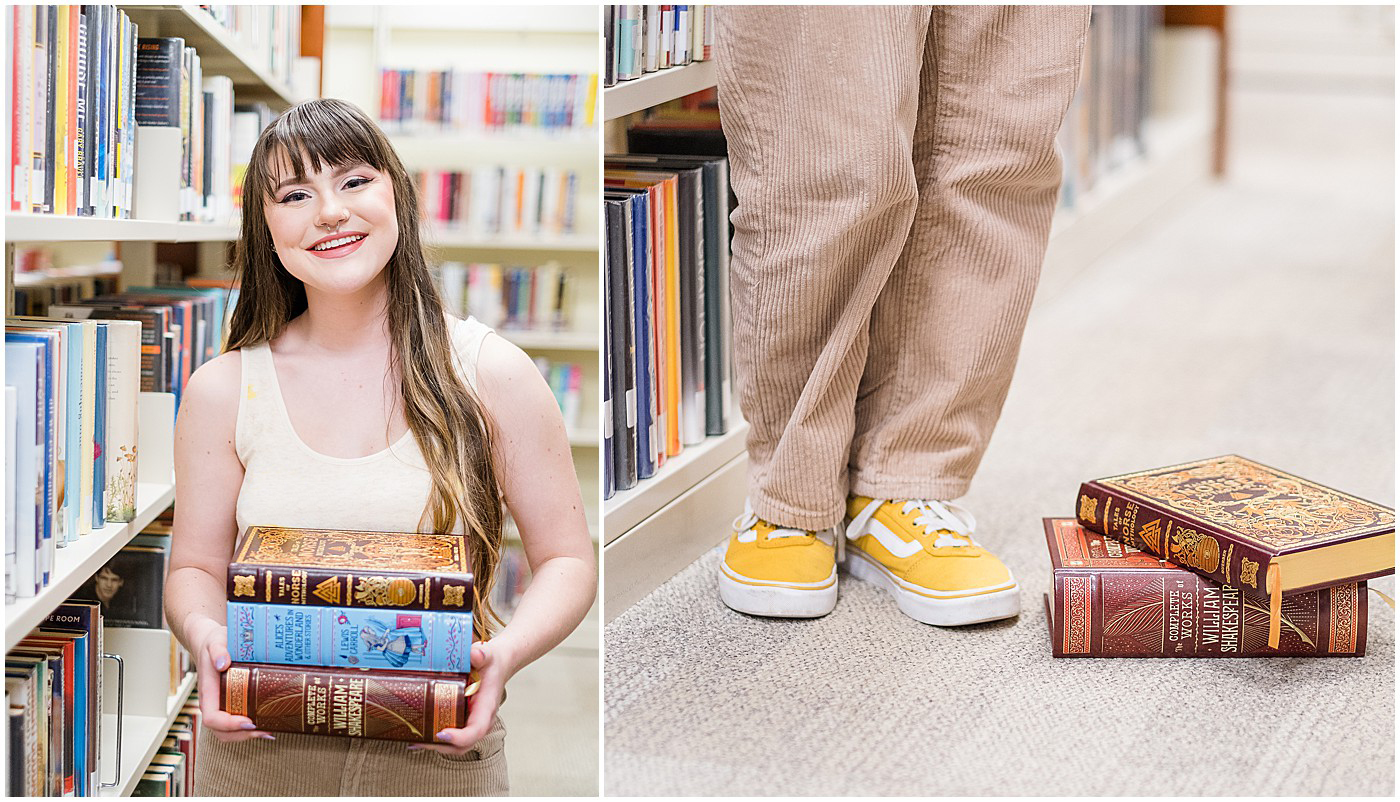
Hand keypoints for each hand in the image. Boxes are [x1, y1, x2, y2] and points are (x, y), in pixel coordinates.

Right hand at [190, 616, 274, 742]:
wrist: (211, 643)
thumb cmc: (214, 643)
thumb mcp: (216, 641)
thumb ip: (218, 650)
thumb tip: (222, 663)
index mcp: (208, 692)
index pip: (212, 718)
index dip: (229, 724)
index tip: (248, 721)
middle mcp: (214, 703)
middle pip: (221, 732)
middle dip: (242, 735)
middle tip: (265, 730)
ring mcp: (221, 705)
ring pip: (229, 732)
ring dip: (247, 735)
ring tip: (269, 730)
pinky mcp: (231, 704)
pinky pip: (237, 723)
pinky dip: (250, 728)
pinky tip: (268, 723)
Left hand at [410, 640, 512, 754]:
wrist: (495, 665)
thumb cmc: (491, 663)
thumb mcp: (487, 655)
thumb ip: (481, 654)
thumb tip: (474, 653)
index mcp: (486, 708)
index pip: (476, 730)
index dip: (460, 737)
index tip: (442, 733)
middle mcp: (480, 721)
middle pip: (463, 745)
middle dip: (441, 746)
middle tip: (419, 740)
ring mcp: (471, 723)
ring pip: (456, 746)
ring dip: (435, 746)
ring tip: (414, 741)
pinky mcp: (463, 722)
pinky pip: (451, 738)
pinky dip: (434, 741)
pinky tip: (418, 737)